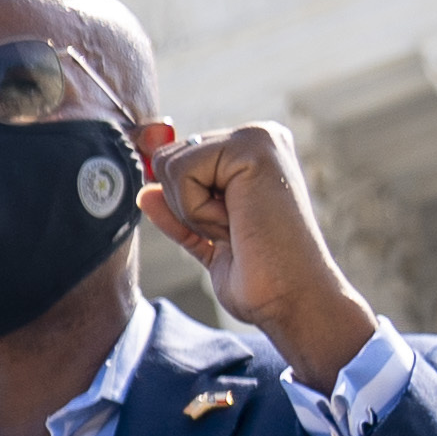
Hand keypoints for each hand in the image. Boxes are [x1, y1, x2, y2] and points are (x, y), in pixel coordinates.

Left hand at [153, 119, 380, 383]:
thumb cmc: (259, 277)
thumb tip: (144, 193)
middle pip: (166, 159)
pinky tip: (237, 222)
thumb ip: (179, 214)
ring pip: (170, 165)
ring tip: (238, 226)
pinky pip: (182, 173)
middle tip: (235, 230)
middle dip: (185, 207)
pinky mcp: (252, 149)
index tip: (230, 229)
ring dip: (193, 211)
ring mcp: (256, 138)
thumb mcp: (207, 240)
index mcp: (249, 154)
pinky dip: (197, 211)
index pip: (175, 162)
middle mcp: (256, 136)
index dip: (183, 206)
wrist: (292, 299)